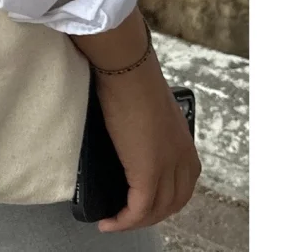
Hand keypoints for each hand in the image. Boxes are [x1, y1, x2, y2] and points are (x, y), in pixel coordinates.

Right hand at [95, 60, 201, 232]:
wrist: (128, 70)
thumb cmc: (132, 78)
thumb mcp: (149, 109)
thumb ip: (148, 128)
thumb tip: (130, 134)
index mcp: (185, 143)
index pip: (182, 186)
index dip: (164, 199)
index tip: (143, 202)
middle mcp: (182, 159)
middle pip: (172, 203)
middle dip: (150, 215)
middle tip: (127, 216)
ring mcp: (167, 168)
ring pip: (156, 211)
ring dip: (134, 221)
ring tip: (115, 221)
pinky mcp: (146, 173)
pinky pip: (137, 210)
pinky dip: (123, 222)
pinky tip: (108, 223)